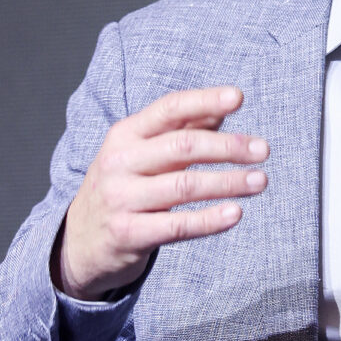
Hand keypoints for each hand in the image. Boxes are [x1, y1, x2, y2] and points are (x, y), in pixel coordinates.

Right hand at [55, 86, 268, 299]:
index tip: (239, 97)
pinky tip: (236, 213)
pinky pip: (177, 225)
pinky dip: (210, 220)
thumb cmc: (124, 187)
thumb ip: (182, 129)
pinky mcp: (128, 234)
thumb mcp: (143, 152)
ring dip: (229, 182)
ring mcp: (121, 199)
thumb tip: (223, 106)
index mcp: (125, 134)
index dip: (205, 100)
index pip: (169, 109)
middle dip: (228, 146)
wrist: (78, 242)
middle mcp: (120, 162)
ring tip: (260, 181)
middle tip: (263, 150)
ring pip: (185, 186)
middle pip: (183, 146)